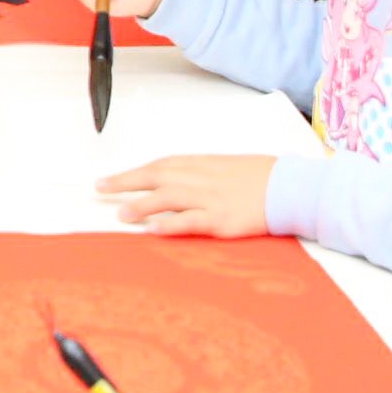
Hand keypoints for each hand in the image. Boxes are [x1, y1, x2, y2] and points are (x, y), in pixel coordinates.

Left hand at [97, 152, 275, 236]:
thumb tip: (175, 181)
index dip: (135, 171)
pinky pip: (191, 220)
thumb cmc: (262, 177)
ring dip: (142, 204)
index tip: (113, 178)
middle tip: (100, 188)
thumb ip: (201, 173)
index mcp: (204, 164)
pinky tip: (152, 229)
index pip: (162, 165)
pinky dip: (170, 223)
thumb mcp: (227, 168)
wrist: (290, 187)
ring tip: (120, 214)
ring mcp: (212, 199)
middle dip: (126, 181)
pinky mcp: (222, 219)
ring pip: (169, 197)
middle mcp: (203, 178)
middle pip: (158, 176)